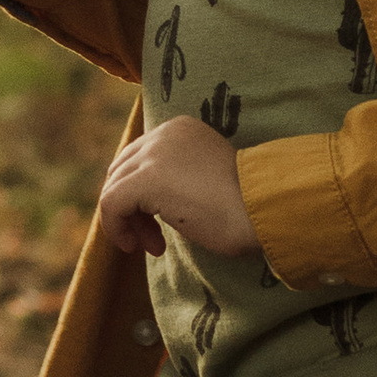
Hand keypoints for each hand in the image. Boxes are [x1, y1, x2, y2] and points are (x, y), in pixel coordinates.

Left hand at [99, 115, 257, 258]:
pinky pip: (111, 203)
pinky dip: (117, 228)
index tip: (159, 224)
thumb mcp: (205, 180)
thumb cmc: (246, 206)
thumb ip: (174, 178)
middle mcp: (163, 133)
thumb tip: (138, 201)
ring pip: (114, 188)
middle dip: (131, 209)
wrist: (265, 210)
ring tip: (152, 246)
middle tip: (152, 239)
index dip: (139, 196)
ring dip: (128, 223)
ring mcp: (154, 153)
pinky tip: (140, 247)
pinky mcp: (146, 178)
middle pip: (122, 170)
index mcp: (180, 129)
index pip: (139, 159)